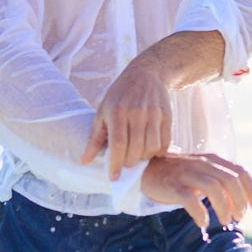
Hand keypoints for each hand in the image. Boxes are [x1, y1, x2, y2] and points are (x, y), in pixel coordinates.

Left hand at [80, 58, 172, 179]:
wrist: (146, 74)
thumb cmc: (120, 95)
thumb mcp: (103, 112)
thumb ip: (94, 138)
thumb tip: (83, 161)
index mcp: (117, 112)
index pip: (118, 144)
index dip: (116, 163)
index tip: (114, 177)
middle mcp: (137, 113)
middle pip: (136, 149)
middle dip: (130, 162)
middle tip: (126, 163)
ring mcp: (154, 114)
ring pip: (152, 148)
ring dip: (144, 157)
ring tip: (138, 154)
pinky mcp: (167, 115)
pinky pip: (165, 142)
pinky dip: (158, 151)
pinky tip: (151, 149)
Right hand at [140, 153, 251, 228]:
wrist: (146, 170)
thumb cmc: (180, 176)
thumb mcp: (204, 173)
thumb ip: (221, 182)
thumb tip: (240, 204)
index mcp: (213, 160)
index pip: (241, 172)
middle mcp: (202, 163)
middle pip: (230, 181)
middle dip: (239, 202)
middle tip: (237, 218)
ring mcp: (186, 172)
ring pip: (213, 188)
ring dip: (223, 207)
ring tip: (224, 221)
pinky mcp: (172, 185)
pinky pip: (189, 198)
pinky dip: (200, 212)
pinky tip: (203, 222)